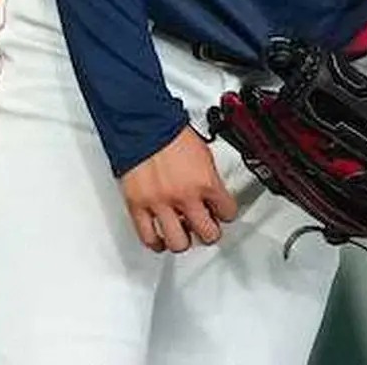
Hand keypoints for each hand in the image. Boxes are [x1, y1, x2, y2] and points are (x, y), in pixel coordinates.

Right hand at [120, 125, 237, 252]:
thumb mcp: (204, 153)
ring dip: (183, 240)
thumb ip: (209, 178)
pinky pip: (149, 238)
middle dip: (209, 232)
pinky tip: (161, 239)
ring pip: (178, 243)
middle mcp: (185, 196)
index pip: (228, 212)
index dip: (226, 213)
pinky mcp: (139, 207)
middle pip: (207, 234)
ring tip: (183, 234)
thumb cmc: (171, 132)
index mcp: (205, 181)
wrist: (144, 123)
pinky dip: (156, 243)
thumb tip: (213, 195)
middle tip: (206, 227)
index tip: (222, 213)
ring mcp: (161, 204)